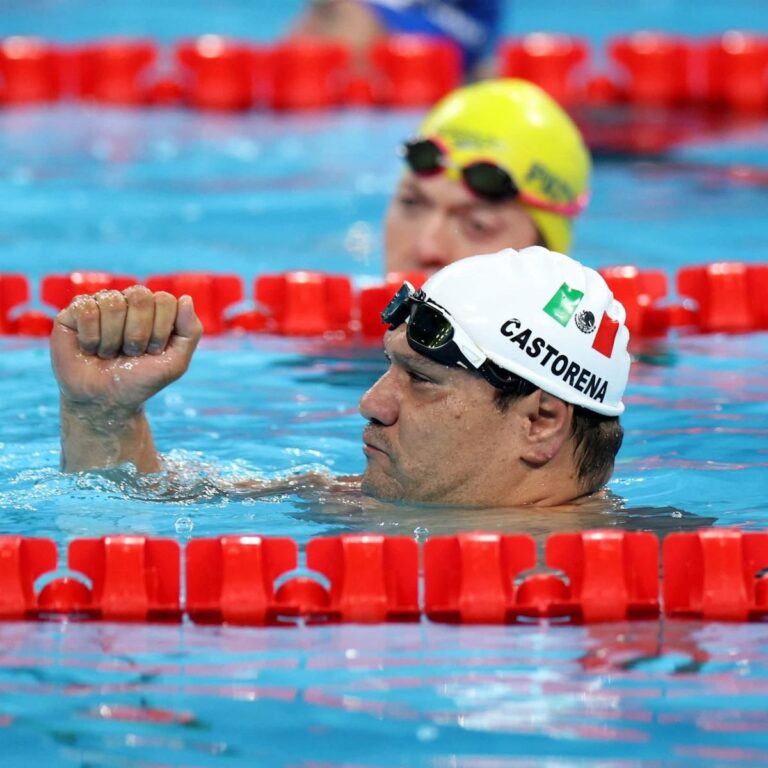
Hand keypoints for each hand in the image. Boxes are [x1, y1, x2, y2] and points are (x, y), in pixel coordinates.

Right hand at [51, 286, 202, 414]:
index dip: (160, 331)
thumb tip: (185, 298)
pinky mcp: (74, 312)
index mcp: (155, 309)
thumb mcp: (175, 362)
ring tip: (109, 354)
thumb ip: (190, 331)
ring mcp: (101, 304)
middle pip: (140, 296)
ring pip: (113, 303)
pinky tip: (90, 348)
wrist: (106, 401)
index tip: (153, 351)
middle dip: (138, 334)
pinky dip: (91, 337)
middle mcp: (128, 301)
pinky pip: (86, 309)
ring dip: (113, 339)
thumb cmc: (141, 380)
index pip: (165, 300)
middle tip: (131, 353)